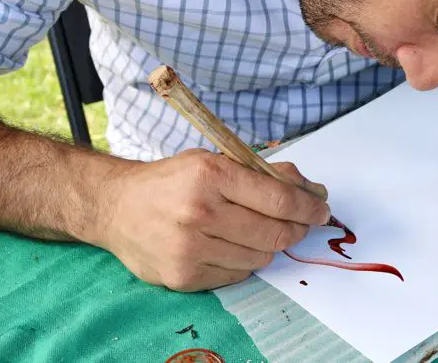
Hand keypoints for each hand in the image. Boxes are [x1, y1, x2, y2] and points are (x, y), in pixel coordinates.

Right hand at [92, 149, 330, 290]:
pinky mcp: (183, 276)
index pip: (277, 198)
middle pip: (274, 233)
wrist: (116, 207)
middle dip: (296, 229)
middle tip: (300, 224)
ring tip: (256, 231)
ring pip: (259, 257)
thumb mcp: (214, 161)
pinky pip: (236, 274)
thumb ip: (263, 173)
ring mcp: (189, 249)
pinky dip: (243, 261)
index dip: (307, 207)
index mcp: (210, 176)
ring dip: (268, 245)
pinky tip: (230, 245)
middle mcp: (199, 212)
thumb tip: (312, 191)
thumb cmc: (171, 181)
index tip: (321, 211)